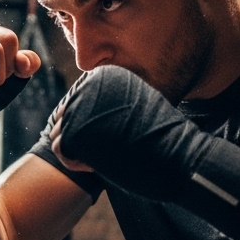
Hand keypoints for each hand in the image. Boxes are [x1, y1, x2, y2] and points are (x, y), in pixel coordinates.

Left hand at [56, 65, 239, 239]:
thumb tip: (87, 111)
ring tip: (107, 157)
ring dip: (79, 151)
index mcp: (105, 74)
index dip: (93, 126)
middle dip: (82, 138)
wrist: (181, 156)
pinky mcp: (75, 129)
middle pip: (65, 115)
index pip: (79, 102)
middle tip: (109, 150)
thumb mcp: (137, 107)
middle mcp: (89, 83)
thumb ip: (111, 102)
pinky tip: (98, 165)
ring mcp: (80, 105)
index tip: (117, 137)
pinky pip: (59, 148)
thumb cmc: (163, 138)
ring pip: (60, 131)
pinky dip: (75, 162)